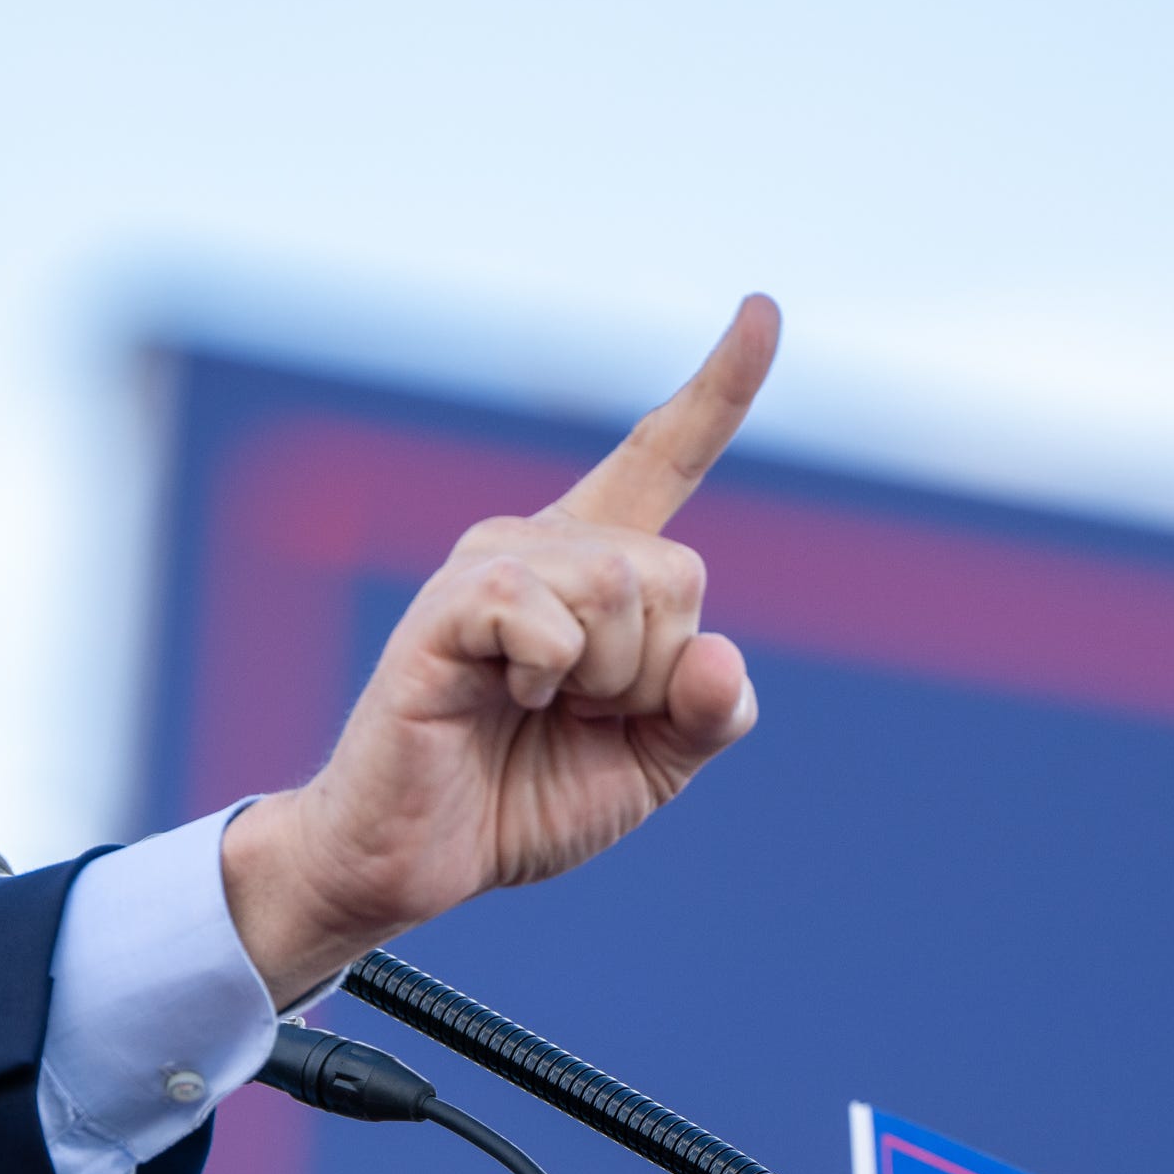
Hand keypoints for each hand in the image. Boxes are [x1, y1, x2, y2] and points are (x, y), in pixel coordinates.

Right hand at [223, 296, 779, 1003]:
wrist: (412, 863)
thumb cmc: (517, 801)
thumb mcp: (647, 764)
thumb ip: (706, 712)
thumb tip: (720, 655)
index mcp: (592, 570)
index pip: (663, 459)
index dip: (719, 390)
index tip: (762, 309)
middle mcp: (540, 546)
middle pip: (677, 571)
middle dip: (656, 673)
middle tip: (582, 717)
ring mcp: (489, 567)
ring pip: (623, 588)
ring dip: (609, 682)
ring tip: (540, 713)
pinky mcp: (447, 607)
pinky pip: (546, 614)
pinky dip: (550, 675)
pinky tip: (504, 700)